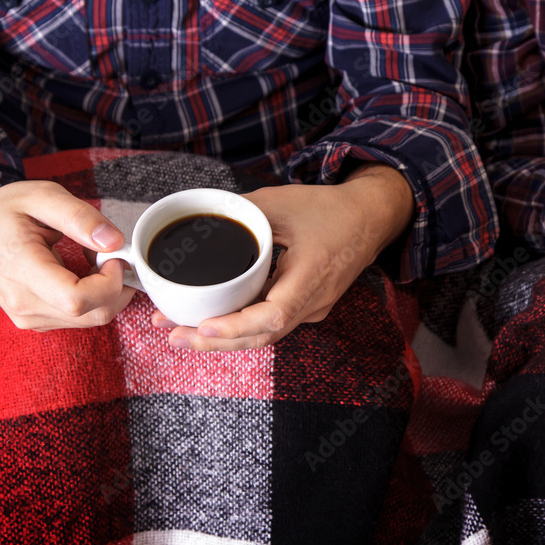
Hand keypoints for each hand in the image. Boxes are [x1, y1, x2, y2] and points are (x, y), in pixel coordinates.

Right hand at [0, 177, 135, 328]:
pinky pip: (81, 319)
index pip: (77, 299)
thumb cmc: (3, 212)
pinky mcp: (36, 322)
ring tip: (89, 259)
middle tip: (107, 255)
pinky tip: (81, 274)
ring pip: (92, 319)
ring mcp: (29, 318)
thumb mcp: (41, 196)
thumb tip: (114, 241)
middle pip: (94, 314)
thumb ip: (79, 217)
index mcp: (21, 270)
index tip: (112, 255)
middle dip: (116, 286)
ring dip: (105, 291)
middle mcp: (23, 304)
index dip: (109, 281)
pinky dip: (93, 298)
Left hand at [153, 164, 414, 349]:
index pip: (273, 316)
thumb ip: (242, 213)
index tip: (204, 326)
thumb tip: (201, 221)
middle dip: (216, 342)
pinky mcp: (310, 306)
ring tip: (183, 333)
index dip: (237, 326)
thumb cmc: (332, 209)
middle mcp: (314, 303)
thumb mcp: (282, 202)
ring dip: (226, 338)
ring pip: (266, 334)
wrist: (371, 217)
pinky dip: (243, 326)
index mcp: (311, 277)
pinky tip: (216, 321)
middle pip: (263, 336)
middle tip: (173, 336)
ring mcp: (314, 309)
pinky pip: (273, 323)